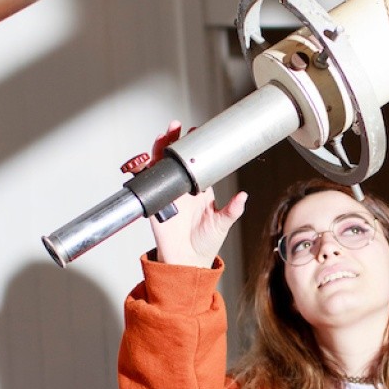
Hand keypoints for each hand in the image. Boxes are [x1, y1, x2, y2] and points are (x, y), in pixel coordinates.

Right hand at [148, 121, 247, 267]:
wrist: (187, 261)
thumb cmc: (205, 243)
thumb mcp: (222, 224)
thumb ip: (232, 210)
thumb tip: (243, 196)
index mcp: (200, 190)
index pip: (197, 163)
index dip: (196, 148)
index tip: (198, 133)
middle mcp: (183, 189)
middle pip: (176, 159)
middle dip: (175, 141)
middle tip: (177, 127)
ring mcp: (168, 194)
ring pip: (161, 166)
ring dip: (160, 149)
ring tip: (164, 136)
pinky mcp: (155, 202)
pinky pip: (147, 182)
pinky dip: (145, 169)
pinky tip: (149, 159)